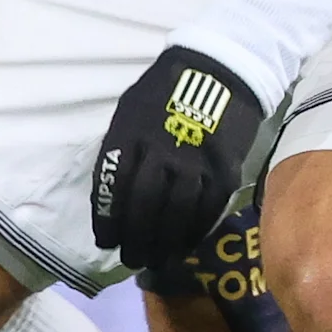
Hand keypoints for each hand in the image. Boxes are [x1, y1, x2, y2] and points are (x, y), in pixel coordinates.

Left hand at [90, 45, 264, 279]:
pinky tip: (182, 245)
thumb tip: (110, 194)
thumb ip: (120, 149)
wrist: (220, 71)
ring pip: (176, 215)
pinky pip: (207, 212)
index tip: (106, 240)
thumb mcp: (129, 110)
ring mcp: (196, 162)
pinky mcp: (224, 171)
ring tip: (154, 260)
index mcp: (131, 132)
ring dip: (163, 244)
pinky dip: (193, 233)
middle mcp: (162, 150)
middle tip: (131, 259)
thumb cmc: (165, 92)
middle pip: (144, 206)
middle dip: (135, 239)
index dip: (108, 219)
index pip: (113, 185)